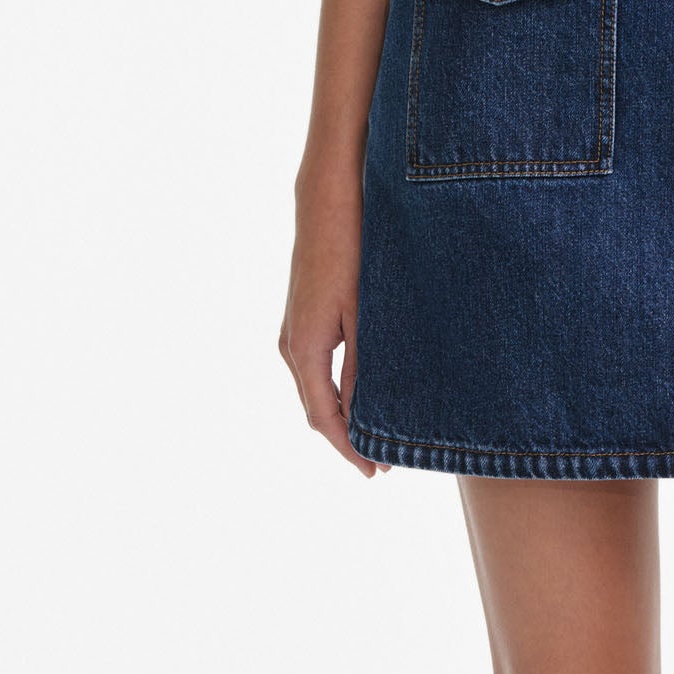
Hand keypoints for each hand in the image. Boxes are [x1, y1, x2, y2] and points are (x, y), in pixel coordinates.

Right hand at [279, 182, 380, 473]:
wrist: (328, 202)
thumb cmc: (352, 251)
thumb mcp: (365, 314)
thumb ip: (364, 367)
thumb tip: (364, 415)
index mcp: (305, 349)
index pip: (323, 418)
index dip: (349, 448)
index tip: (375, 471)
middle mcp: (290, 346)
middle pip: (315, 410)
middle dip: (346, 438)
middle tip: (382, 462)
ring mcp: (292, 332)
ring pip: (314, 390)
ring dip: (341, 416)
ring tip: (376, 435)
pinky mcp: (301, 319)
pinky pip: (314, 370)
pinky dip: (335, 392)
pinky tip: (360, 396)